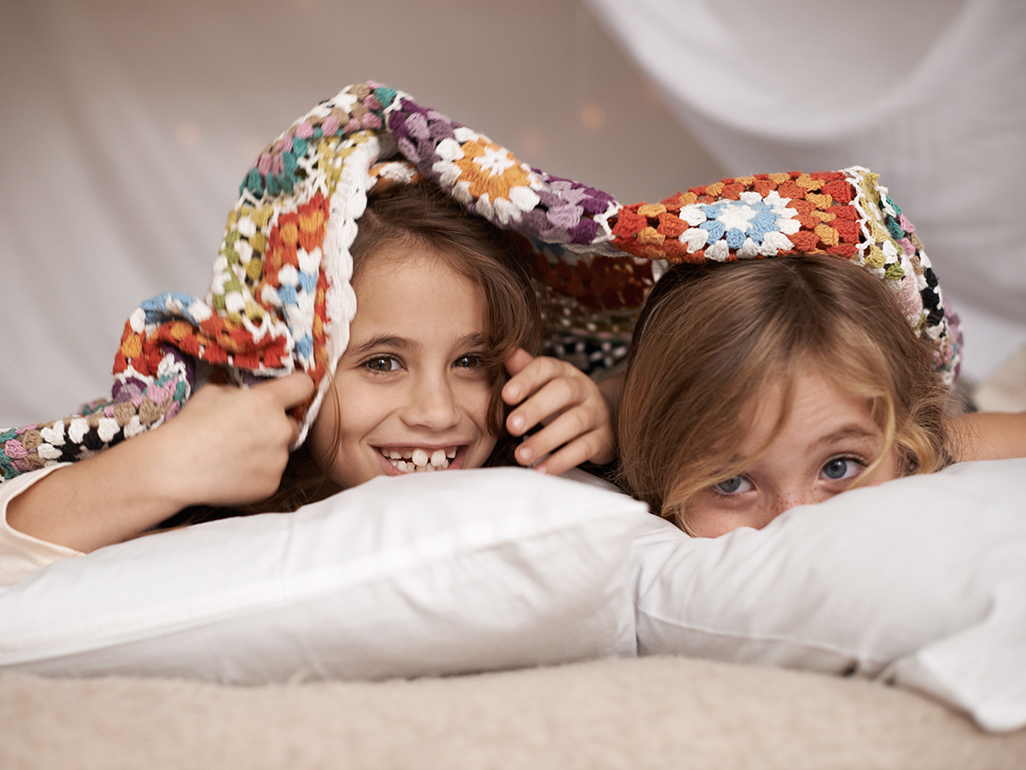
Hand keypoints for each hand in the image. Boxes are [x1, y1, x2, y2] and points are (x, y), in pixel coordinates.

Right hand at [154, 373, 314, 508]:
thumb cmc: (190, 426)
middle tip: (248, 432)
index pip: (304, 385)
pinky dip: (258, 472)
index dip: (297, 386)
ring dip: (266, 450)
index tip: (291, 392)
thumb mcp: (214, 392)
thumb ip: (243, 393)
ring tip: (234, 454)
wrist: (174, 468)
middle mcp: (280, 429)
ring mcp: (278, 460)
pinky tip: (233, 471)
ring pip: (281, 450)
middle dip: (276, 425)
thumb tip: (252, 397)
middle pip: (293, 423)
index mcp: (268, 402)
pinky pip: (271, 473)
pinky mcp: (272, 484)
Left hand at [502, 349, 615, 475]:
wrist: (603, 418)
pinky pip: (584, 449)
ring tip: (521, 455)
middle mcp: (584, 388)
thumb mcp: (542, 385)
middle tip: (511, 426)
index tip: (506, 395)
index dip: (526, 379)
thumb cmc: (560, 401)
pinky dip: (561, 460)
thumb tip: (503, 351)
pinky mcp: (603, 438)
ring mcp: (596, 413)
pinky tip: (541, 470)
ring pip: (574, 423)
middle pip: (562, 392)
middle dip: (536, 408)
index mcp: (564, 372)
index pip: (546, 368)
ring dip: (546, 440)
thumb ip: (522, 370)